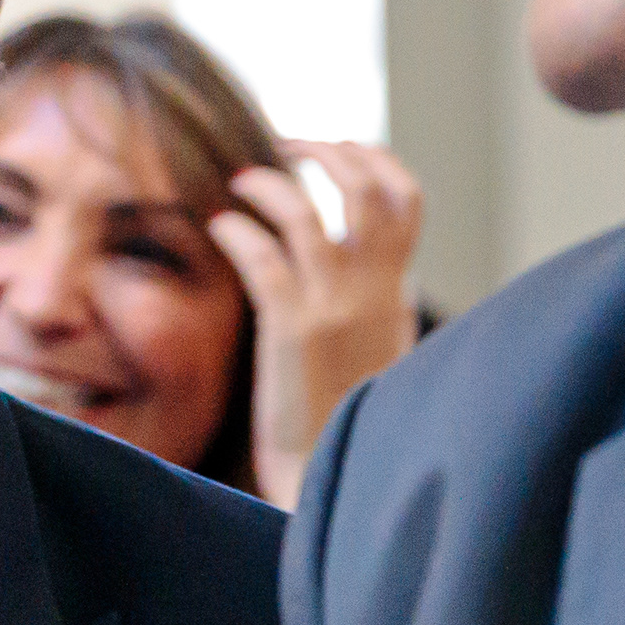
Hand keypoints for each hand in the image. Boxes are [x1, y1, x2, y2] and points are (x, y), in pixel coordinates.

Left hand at [206, 139, 424, 510]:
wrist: (333, 482)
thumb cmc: (345, 426)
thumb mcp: (379, 355)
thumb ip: (373, 306)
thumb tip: (354, 268)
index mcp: (394, 294)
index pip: (405, 201)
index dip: (374, 160)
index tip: (337, 146)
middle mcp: (372, 292)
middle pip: (366, 188)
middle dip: (328, 150)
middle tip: (287, 142)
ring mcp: (333, 308)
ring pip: (307, 214)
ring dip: (270, 183)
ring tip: (241, 180)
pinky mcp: (293, 331)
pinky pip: (263, 257)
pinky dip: (240, 231)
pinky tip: (220, 227)